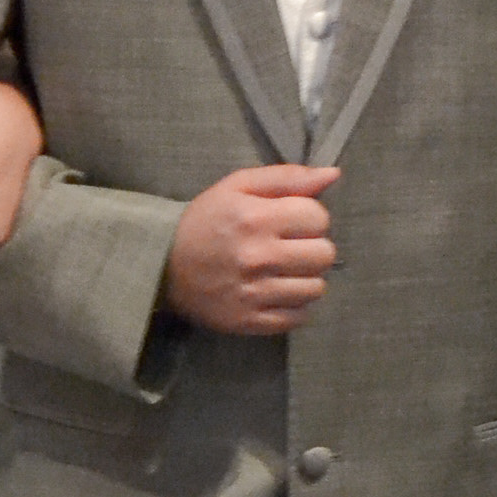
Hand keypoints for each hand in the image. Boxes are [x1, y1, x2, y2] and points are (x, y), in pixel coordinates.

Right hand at [162, 165, 338, 334]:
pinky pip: (299, 317)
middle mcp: (258, 257)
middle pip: (325, 255)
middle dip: (312, 247)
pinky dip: (293, 305)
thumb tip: (333, 174)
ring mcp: (255, 293)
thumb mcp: (238, 187)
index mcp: (255, 218)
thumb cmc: (205, 221)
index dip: (309, 216)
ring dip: (304, 278)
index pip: (318, 217)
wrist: (162, 266)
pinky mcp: (250, 321)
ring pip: (316, 288)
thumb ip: (286, 178)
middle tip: (289, 247)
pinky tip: (275, 292)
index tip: (290, 221)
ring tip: (282, 271)